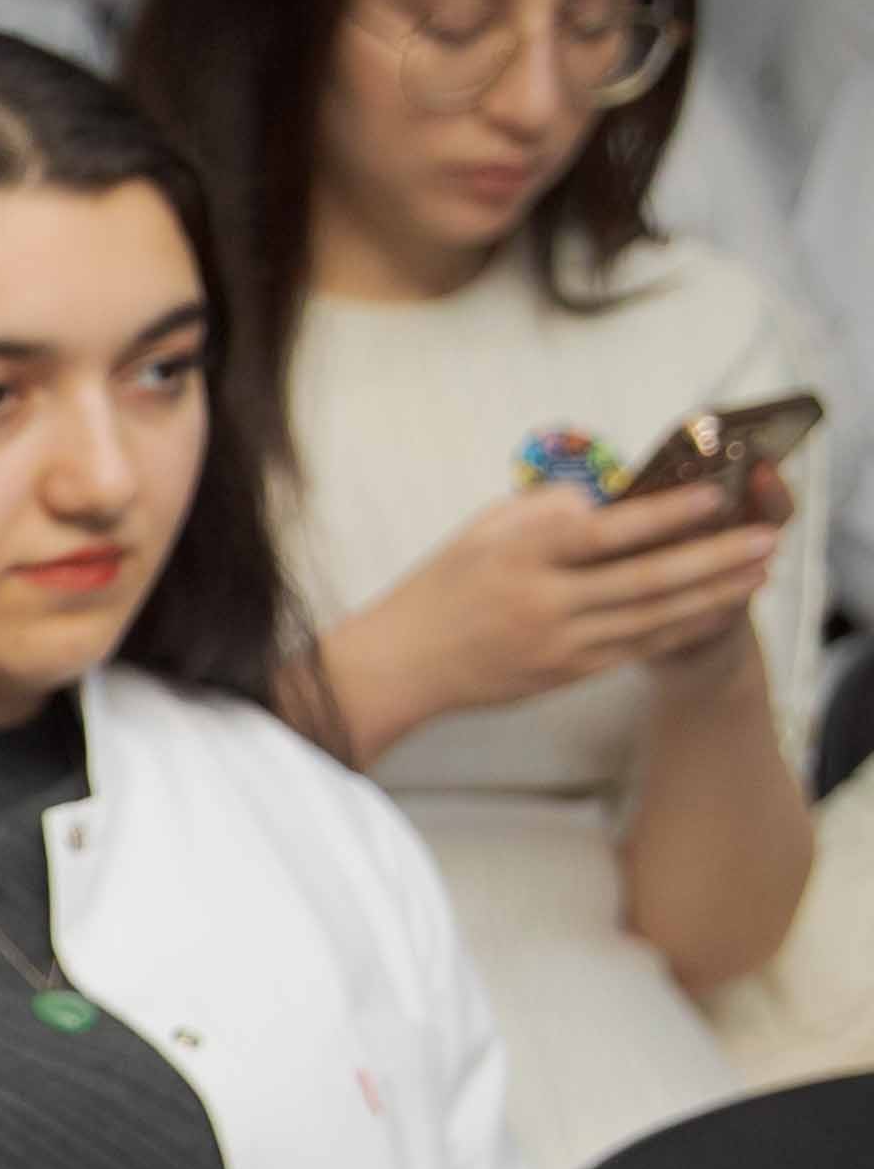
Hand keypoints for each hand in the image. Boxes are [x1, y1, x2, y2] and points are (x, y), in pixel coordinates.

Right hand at [331, 479, 785, 744]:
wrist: (402, 664)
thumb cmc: (440, 587)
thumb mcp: (479, 530)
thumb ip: (544, 510)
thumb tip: (609, 498)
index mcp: (519, 557)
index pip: (604, 532)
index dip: (664, 514)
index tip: (713, 496)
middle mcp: (543, 602)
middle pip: (645, 579)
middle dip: (714, 557)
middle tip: (767, 539)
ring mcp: (559, 643)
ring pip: (654, 617)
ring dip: (713, 593)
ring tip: (759, 570)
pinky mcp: (569, 673)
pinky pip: (641, 648)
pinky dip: (684, 627)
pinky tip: (718, 607)